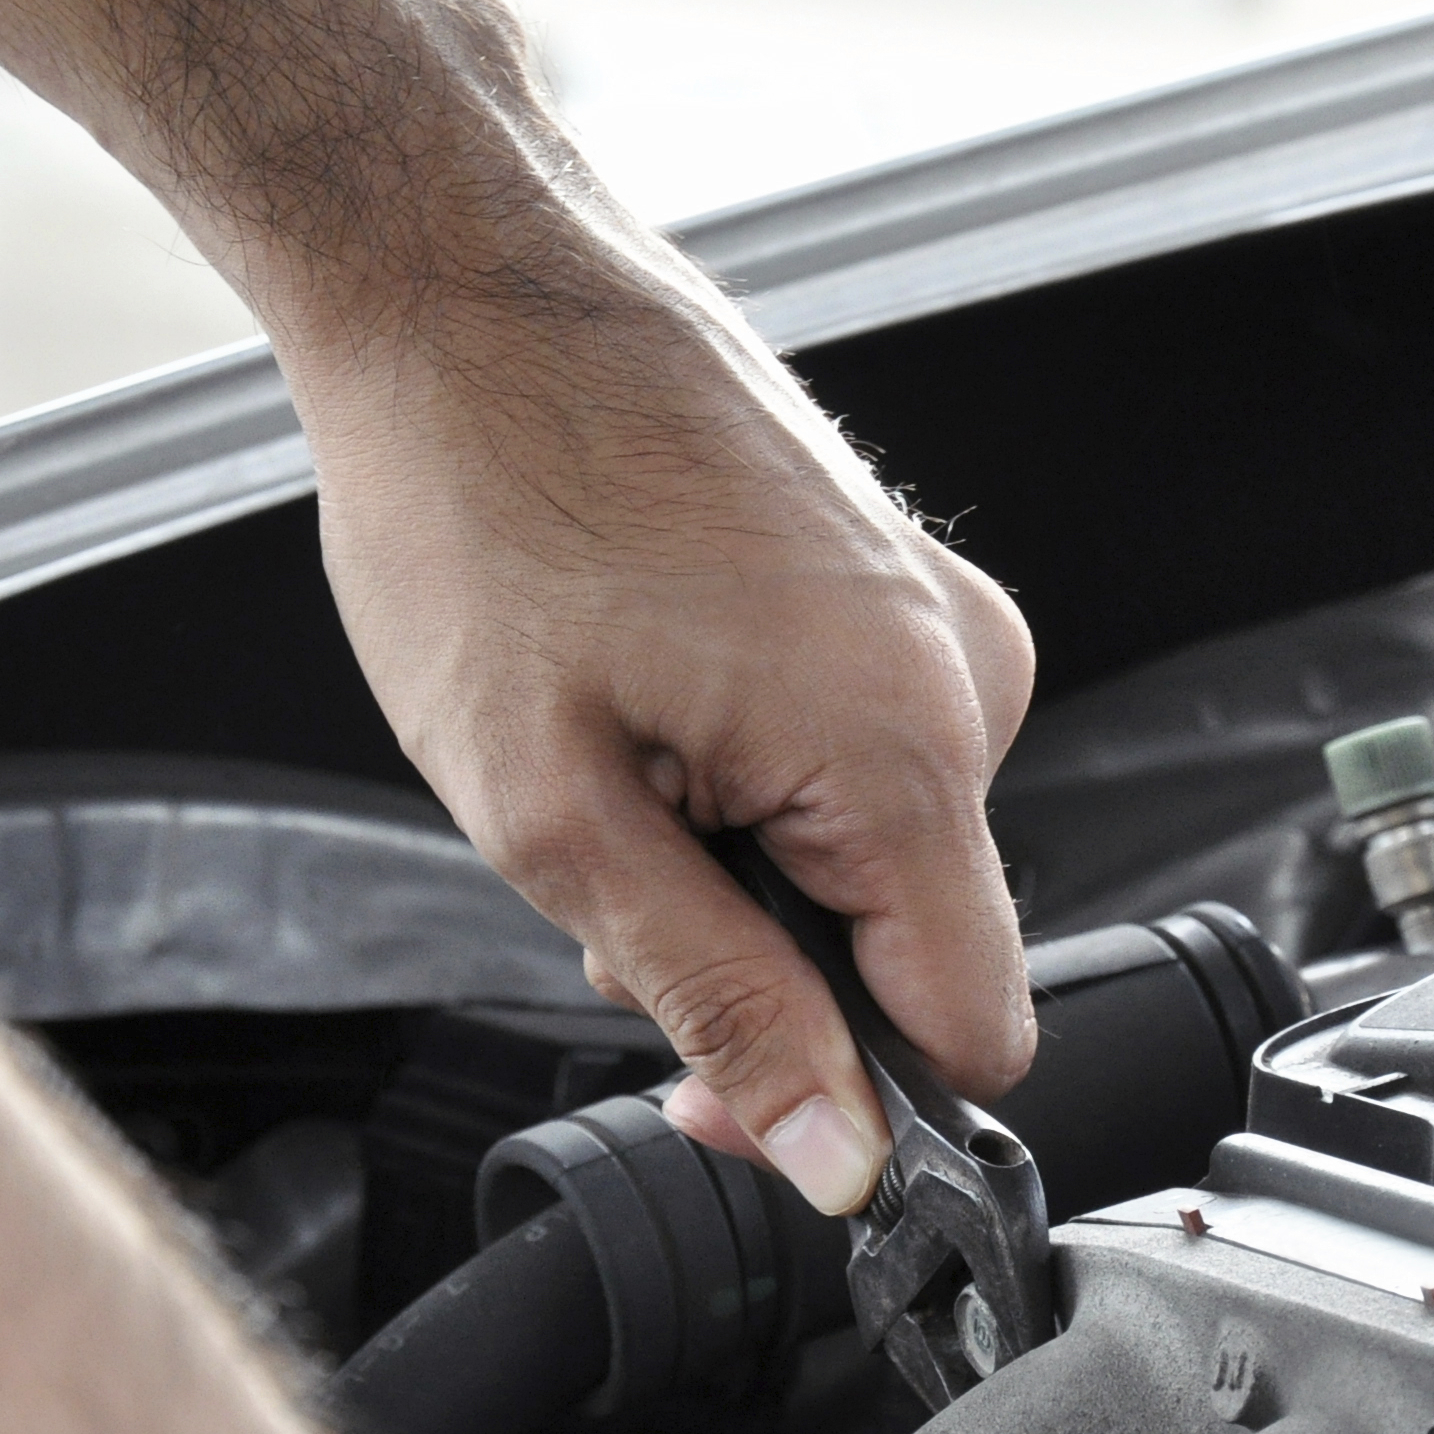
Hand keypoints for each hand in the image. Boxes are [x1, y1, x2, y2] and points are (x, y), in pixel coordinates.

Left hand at [301, 268, 1036, 1216]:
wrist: (458, 278)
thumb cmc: (480, 496)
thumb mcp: (556, 816)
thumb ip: (719, 1001)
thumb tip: (839, 1155)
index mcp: (906, 745)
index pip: (975, 1032)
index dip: (842, 1096)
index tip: (705, 1075)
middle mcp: (963, 673)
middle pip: (910, 944)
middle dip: (756, 958)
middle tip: (597, 867)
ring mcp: (932, 615)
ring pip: (866, 850)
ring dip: (733, 859)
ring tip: (601, 749)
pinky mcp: (889, 580)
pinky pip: (850, 750)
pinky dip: (743, 768)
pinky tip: (636, 689)